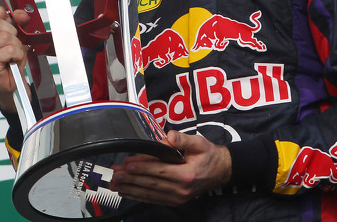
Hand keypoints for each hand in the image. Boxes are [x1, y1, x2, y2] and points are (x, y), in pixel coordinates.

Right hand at [0, 2, 29, 110]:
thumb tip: (20, 14)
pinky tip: (11, 61)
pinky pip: (10, 50)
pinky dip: (17, 55)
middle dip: (13, 34)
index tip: (8, 23)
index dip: (2, 13)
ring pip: (6, 36)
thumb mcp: (16, 35)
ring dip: (16, 46)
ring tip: (11, 55)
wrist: (10, 83)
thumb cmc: (10, 59)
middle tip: (11, 46)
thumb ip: (19, 21)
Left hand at [108, 130, 231, 205]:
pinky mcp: (175, 201)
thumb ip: (183, 139)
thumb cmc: (209, 156)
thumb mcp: (199, 142)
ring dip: (131, 189)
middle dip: (131, 179)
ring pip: (149, 194)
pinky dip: (138, 196)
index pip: (159, 170)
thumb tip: (170, 137)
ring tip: (116, 183)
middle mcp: (181, 189)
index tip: (127, 164)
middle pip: (151, 184)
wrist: (220, 172)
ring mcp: (177, 197)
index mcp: (187, 174)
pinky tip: (127, 192)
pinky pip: (153, 199)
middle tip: (115, 174)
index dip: (142, 167)